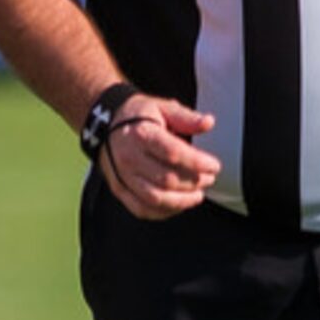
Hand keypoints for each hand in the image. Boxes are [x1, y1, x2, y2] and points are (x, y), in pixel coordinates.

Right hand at [97, 95, 221, 220]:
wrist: (104, 123)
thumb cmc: (138, 116)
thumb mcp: (162, 107)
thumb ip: (186, 117)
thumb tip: (208, 123)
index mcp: (141, 134)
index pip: (173, 153)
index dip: (197, 162)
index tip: (214, 165)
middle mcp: (129, 157)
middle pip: (167, 179)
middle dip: (194, 182)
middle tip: (209, 178)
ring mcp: (123, 176)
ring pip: (156, 198)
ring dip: (182, 201)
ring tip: (198, 194)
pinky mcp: (120, 189)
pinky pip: (142, 209)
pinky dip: (164, 212)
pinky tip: (179, 204)